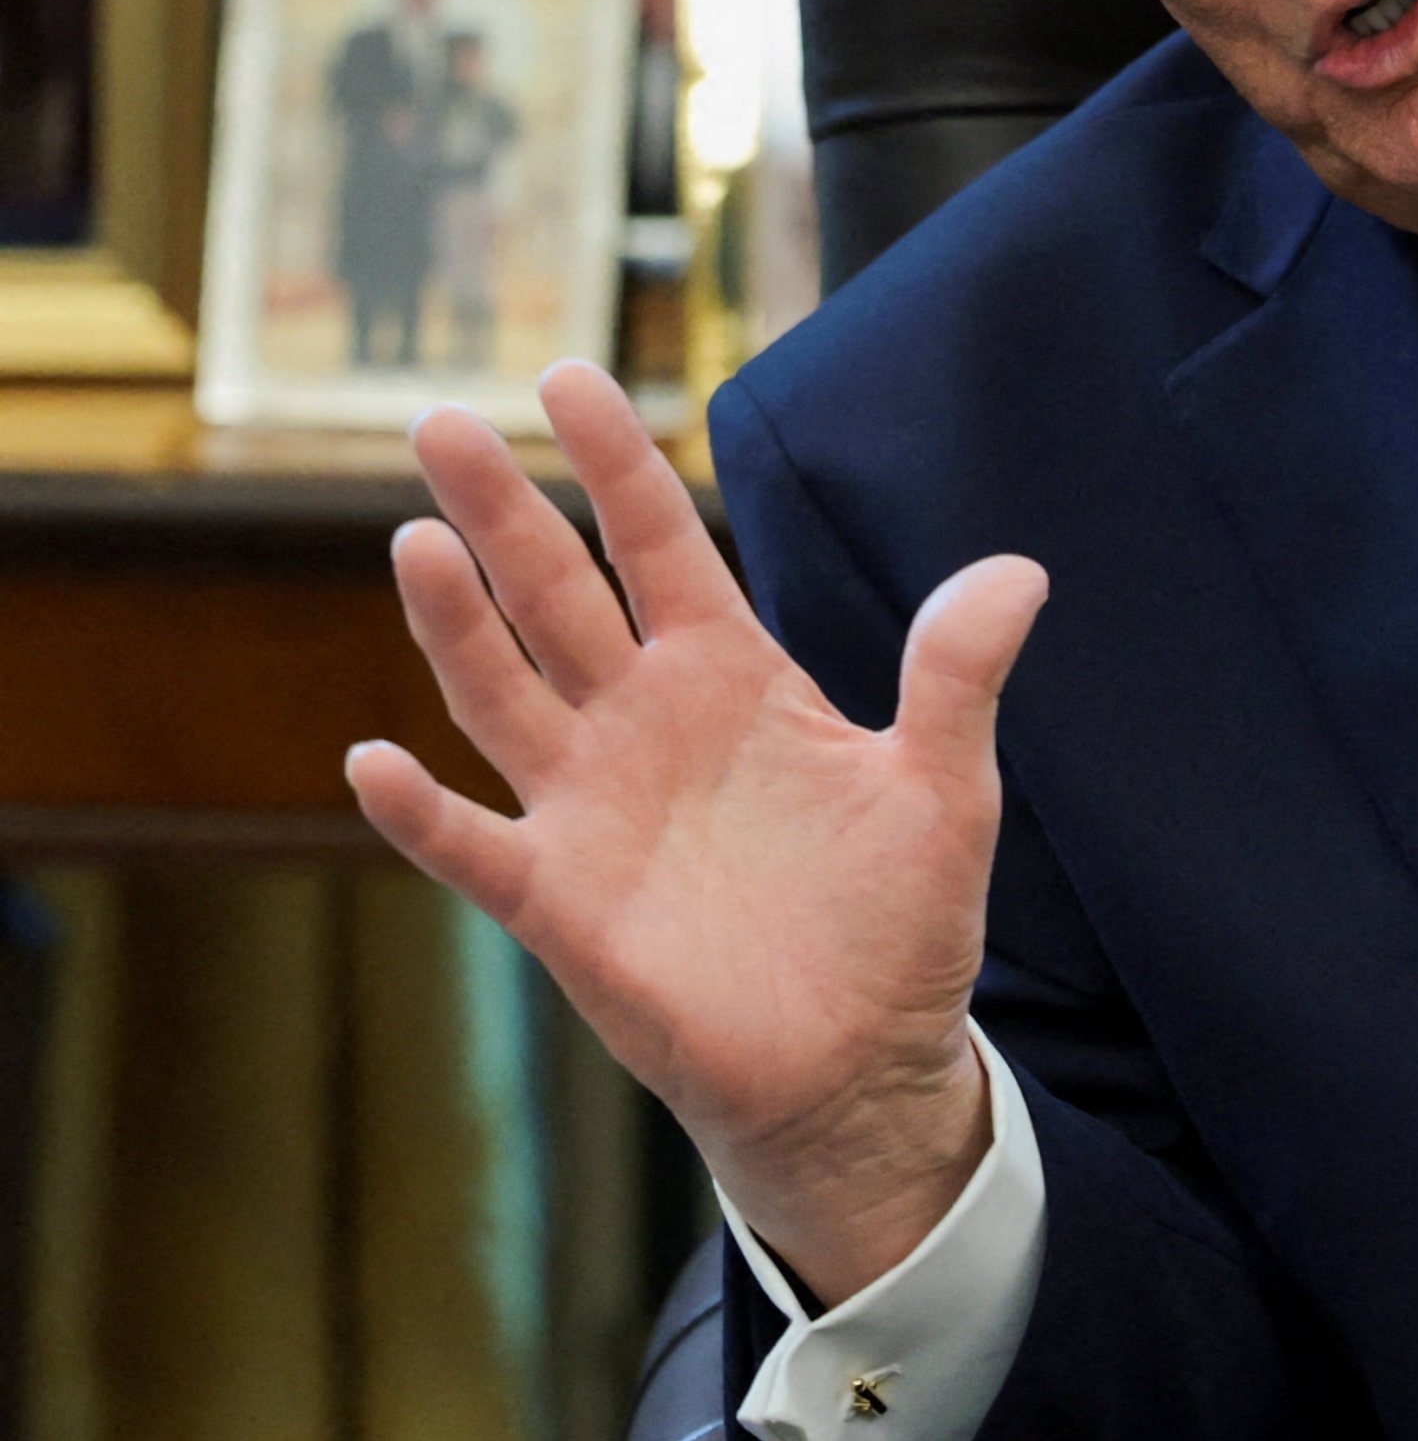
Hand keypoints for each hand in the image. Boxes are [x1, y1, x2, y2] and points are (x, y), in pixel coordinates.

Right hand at [345, 363, 1049, 1301]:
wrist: (864, 1064)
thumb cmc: (902, 922)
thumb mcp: (946, 789)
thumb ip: (958, 677)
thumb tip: (1019, 570)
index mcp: (734, 677)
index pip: (661, 546)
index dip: (616, 465)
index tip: (567, 375)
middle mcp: (646, 724)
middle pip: (557, 595)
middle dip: (501, 511)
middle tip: (439, 420)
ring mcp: (592, 808)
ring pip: (502, 693)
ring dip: (454, 623)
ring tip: (418, 540)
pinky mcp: (562, 903)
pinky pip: (473, 845)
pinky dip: (420, 809)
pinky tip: (375, 759)